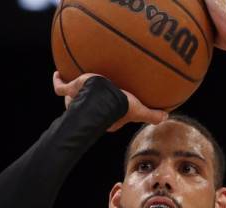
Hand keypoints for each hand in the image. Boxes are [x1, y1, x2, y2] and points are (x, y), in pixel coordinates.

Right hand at [53, 71, 167, 131]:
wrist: (103, 96)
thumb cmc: (120, 107)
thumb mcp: (139, 110)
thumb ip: (151, 114)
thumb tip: (166, 116)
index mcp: (104, 118)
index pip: (106, 118)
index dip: (109, 115)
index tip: (112, 108)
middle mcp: (88, 110)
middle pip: (86, 107)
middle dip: (87, 104)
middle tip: (91, 96)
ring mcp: (77, 100)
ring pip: (72, 99)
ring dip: (73, 93)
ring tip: (75, 82)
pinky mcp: (71, 89)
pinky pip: (60, 87)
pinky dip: (58, 80)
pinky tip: (58, 72)